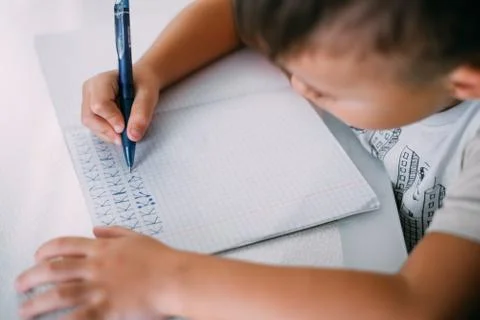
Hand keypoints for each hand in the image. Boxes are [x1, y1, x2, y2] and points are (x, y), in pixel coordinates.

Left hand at [16, 227, 186, 319]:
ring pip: (59, 294)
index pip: (65, 245)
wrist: (175, 277)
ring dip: (37, 303)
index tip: (37, 256)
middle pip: (54, 269)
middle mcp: (96, 266)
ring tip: (25, 310)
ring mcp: (100, 287)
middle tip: (20, 284)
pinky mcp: (106, 307)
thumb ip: (114, 232)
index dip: (46, 250)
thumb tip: (96, 229)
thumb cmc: (161, 259)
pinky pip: (78, 317)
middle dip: (32, 277)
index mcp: (103, 249)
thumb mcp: (137, 237)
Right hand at [81, 64, 161, 144]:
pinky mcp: (92, 112)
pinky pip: (95, 128)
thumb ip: (141, 113)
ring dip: (109, 134)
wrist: (142, 80)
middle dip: (108, 131)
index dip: (111, 119)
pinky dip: (109, 134)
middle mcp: (90, 91)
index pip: (99, 104)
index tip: (123, 129)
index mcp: (102, 81)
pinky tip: (121, 132)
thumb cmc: (144, 83)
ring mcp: (88, 102)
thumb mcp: (148, 94)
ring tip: (126, 135)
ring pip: (91, 125)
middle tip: (125, 140)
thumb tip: (133, 136)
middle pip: (90, 117)